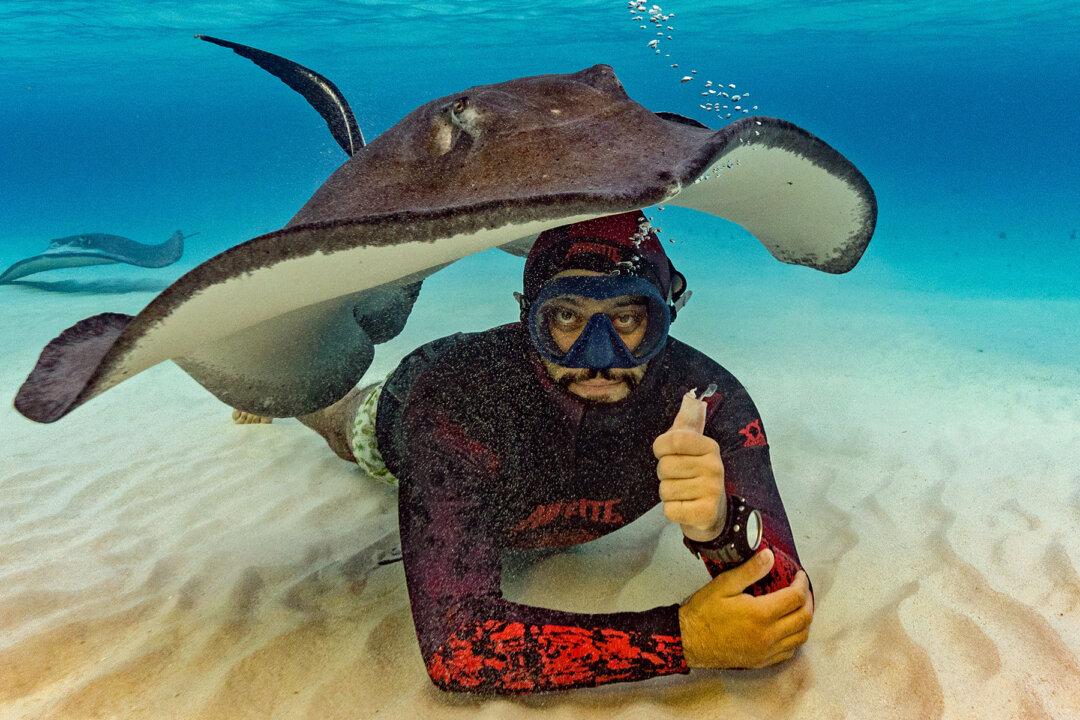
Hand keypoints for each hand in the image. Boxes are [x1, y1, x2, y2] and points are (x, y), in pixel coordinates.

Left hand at [653, 389, 726, 541]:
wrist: (712, 514)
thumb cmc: (695, 474)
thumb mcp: (692, 446)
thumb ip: (688, 422)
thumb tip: (690, 397)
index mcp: (710, 446)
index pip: (673, 439)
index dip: (660, 448)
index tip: (665, 454)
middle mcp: (714, 466)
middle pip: (665, 466)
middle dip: (664, 475)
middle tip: (679, 478)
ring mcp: (712, 491)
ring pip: (665, 489)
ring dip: (668, 494)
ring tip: (683, 493)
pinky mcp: (705, 513)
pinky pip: (670, 509)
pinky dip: (672, 510)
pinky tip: (685, 507)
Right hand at [678, 549, 813, 668]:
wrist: (688, 641)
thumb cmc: (703, 612)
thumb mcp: (723, 585)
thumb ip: (749, 571)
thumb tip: (770, 556)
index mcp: (761, 615)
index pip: (795, 598)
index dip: (802, 584)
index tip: (799, 575)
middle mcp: (768, 635)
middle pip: (804, 619)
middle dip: (808, 601)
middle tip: (802, 589)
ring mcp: (766, 651)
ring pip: (800, 637)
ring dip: (805, 620)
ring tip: (798, 607)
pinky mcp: (761, 661)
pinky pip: (789, 651)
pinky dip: (795, 638)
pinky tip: (787, 628)